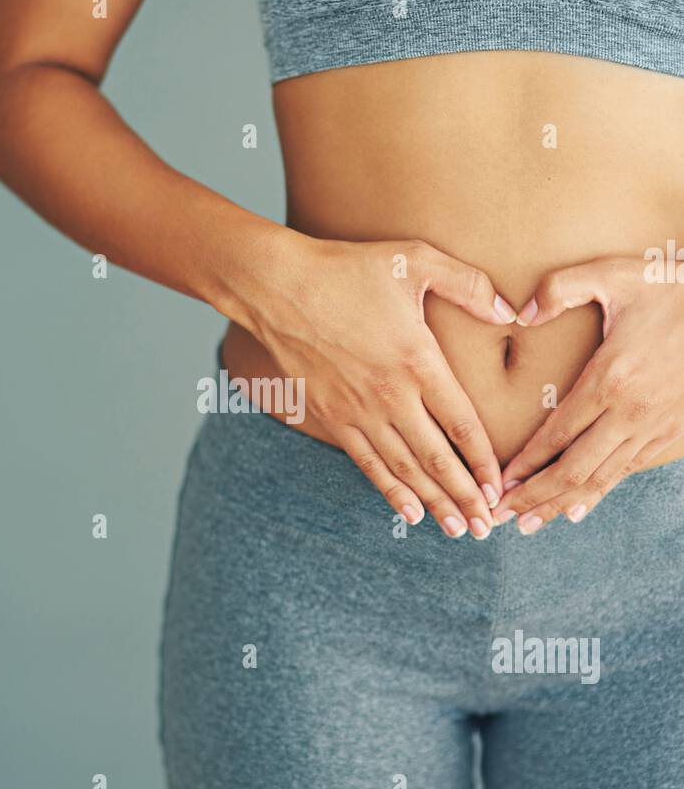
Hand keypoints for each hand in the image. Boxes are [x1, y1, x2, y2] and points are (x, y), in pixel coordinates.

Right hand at [257, 236, 516, 536]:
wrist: (277, 286)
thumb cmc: (347, 268)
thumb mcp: (415, 259)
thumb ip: (469, 284)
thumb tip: (511, 312)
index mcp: (418, 360)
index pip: (461, 423)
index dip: (484, 461)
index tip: (501, 487)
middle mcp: (391, 395)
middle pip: (437, 458)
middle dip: (466, 497)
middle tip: (488, 526)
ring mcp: (359, 410)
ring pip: (405, 469)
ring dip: (434, 503)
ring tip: (458, 529)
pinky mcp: (333, 417)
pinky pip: (367, 463)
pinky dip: (391, 491)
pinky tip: (410, 513)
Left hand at [492, 255, 683, 531]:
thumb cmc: (671, 289)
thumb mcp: (615, 274)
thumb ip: (561, 287)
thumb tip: (519, 313)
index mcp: (612, 378)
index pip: (557, 434)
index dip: (525, 464)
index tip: (499, 483)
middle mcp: (632, 412)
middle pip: (574, 469)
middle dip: (534, 498)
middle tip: (500, 518)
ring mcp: (654, 427)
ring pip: (601, 479)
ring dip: (561, 504)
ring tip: (528, 524)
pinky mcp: (671, 434)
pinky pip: (627, 472)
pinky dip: (598, 493)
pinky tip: (576, 507)